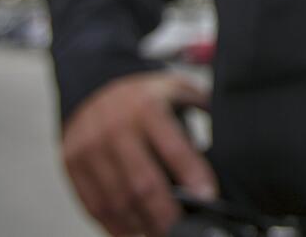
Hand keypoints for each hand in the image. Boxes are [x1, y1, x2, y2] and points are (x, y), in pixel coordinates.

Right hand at [61, 71, 217, 236]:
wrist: (92, 84)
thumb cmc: (143, 95)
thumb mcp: (175, 88)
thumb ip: (203, 106)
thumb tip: (233, 129)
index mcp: (147, 108)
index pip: (174, 148)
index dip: (193, 175)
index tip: (208, 197)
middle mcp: (115, 128)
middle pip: (143, 183)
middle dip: (166, 213)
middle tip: (183, 229)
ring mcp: (89, 148)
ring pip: (117, 200)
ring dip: (141, 225)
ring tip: (161, 233)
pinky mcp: (72, 165)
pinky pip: (94, 204)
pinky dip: (115, 225)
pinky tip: (134, 231)